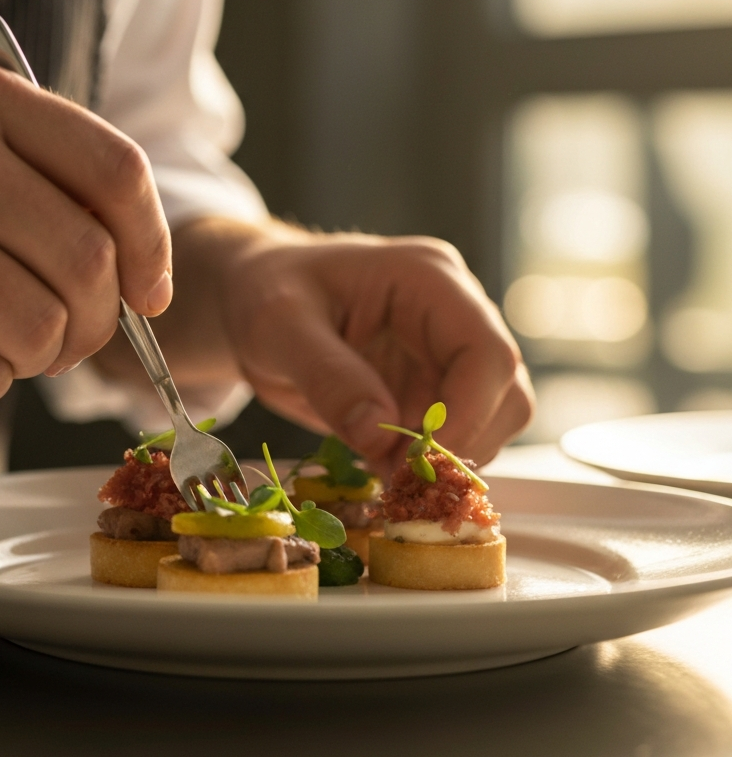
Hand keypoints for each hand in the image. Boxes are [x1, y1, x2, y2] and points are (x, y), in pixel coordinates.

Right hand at [0, 55, 171, 404]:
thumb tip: (140, 271)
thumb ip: (44, 176)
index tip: (148, 292)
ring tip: (4, 341)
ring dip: (38, 357)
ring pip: (42, 328)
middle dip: (94, 322)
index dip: (151, 246)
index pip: (118, 172)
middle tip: (67, 334)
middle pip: (89, 264)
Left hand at [113, 219, 531, 478]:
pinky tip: (383, 470)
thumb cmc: (264, 292)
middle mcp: (452, 314)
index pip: (486, 351)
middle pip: (504, 393)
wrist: (252, 298)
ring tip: (383, 472)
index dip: (467, 414)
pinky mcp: (428, 390)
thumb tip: (379, 435)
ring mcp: (444, 354)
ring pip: (489, 422)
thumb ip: (328, 376)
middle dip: (460, 444)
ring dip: (445, 460)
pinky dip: (425, 465)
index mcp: (427, 278)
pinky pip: (452, 438)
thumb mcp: (279, 326)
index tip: (420, 461)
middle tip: (399, 478)